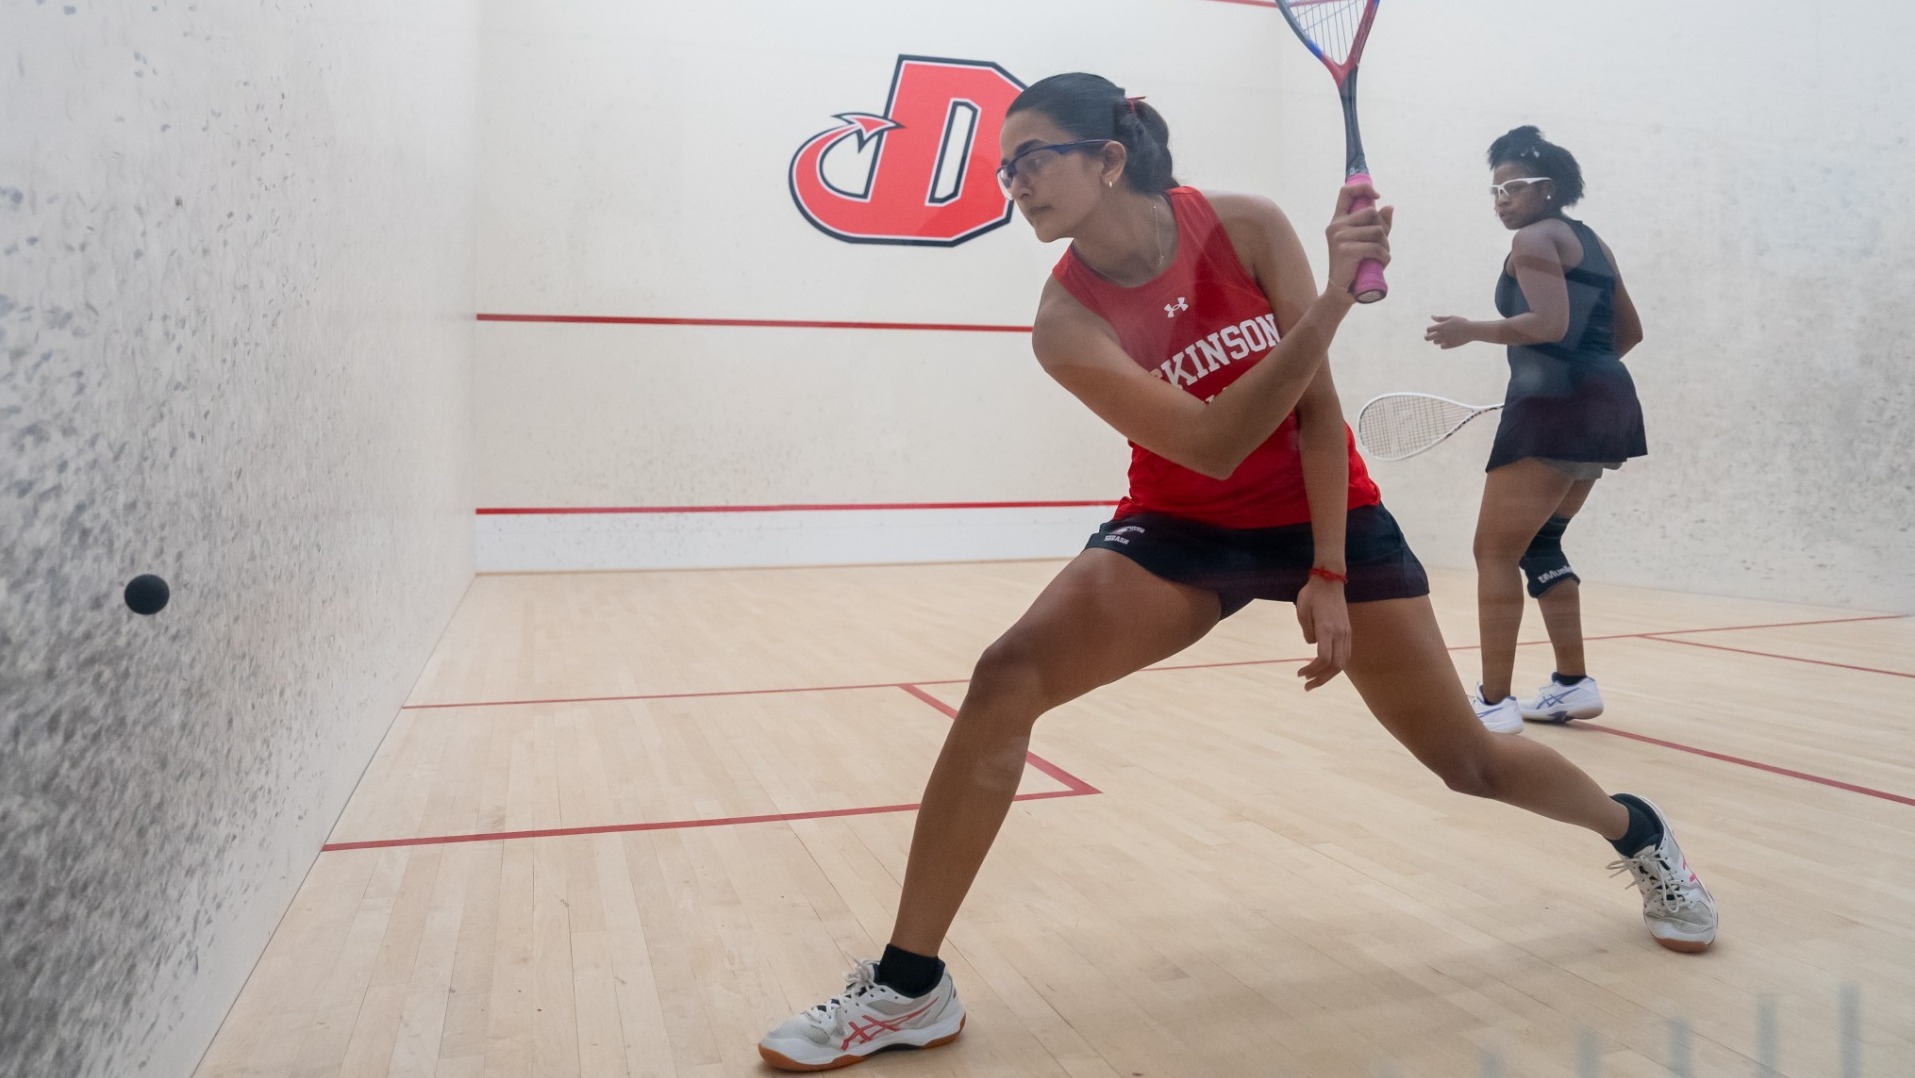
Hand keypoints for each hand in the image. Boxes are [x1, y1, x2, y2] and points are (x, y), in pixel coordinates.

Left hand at [1294, 575, 1350, 690]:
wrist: (1330, 580)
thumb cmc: (1312, 594)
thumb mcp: (1301, 611)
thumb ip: (1307, 631)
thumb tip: (1312, 645)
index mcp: (1327, 628)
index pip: (1324, 658)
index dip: (1313, 670)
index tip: (1300, 674)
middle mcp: (1340, 633)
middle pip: (1336, 666)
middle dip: (1322, 679)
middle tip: (1307, 686)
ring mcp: (1346, 632)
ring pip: (1343, 662)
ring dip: (1329, 674)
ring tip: (1314, 681)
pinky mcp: (1348, 631)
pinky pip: (1345, 654)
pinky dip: (1336, 665)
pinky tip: (1325, 668)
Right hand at [1324, 181, 1391, 296]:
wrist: (1342, 290)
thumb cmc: (1356, 264)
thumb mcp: (1368, 241)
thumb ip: (1378, 224)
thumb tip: (1389, 207)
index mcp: (1339, 220)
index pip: (1346, 192)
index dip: (1363, 188)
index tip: (1377, 196)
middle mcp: (1336, 226)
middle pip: (1371, 213)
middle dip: (1383, 229)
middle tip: (1382, 245)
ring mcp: (1339, 237)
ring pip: (1377, 231)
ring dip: (1385, 246)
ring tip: (1380, 257)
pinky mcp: (1346, 250)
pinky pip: (1375, 247)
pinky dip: (1384, 257)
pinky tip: (1381, 263)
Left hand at [1425, 316, 1477, 348]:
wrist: (1471, 330)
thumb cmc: (1461, 322)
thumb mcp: (1451, 318)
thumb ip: (1440, 318)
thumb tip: (1432, 316)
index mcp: (1441, 326)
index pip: (1428, 329)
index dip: (1429, 330)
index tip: (1432, 329)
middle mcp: (1441, 334)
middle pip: (1427, 338)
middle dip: (1427, 337)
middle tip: (1431, 336)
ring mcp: (1445, 340)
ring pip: (1435, 342)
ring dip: (1437, 340)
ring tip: (1443, 336)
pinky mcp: (1450, 345)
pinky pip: (1442, 347)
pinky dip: (1443, 344)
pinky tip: (1447, 341)